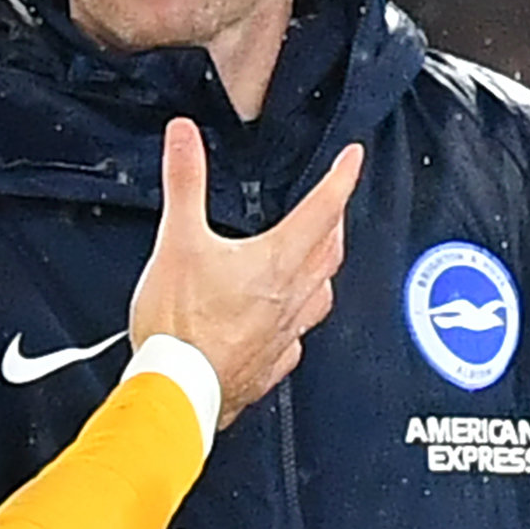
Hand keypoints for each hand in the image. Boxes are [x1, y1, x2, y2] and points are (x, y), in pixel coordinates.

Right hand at [127, 121, 361, 428]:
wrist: (176, 391)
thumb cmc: (179, 326)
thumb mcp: (177, 241)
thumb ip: (184, 183)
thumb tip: (184, 137)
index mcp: (276, 262)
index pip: (323, 209)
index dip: (341, 178)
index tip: (353, 159)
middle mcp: (290, 299)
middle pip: (329, 252)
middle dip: (336, 223)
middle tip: (334, 207)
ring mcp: (284, 336)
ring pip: (321, 295)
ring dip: (324, 270)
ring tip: (318, 259)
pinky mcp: (269, 365)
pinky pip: (297, 338)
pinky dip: (298, 319)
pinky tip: (286, 320)